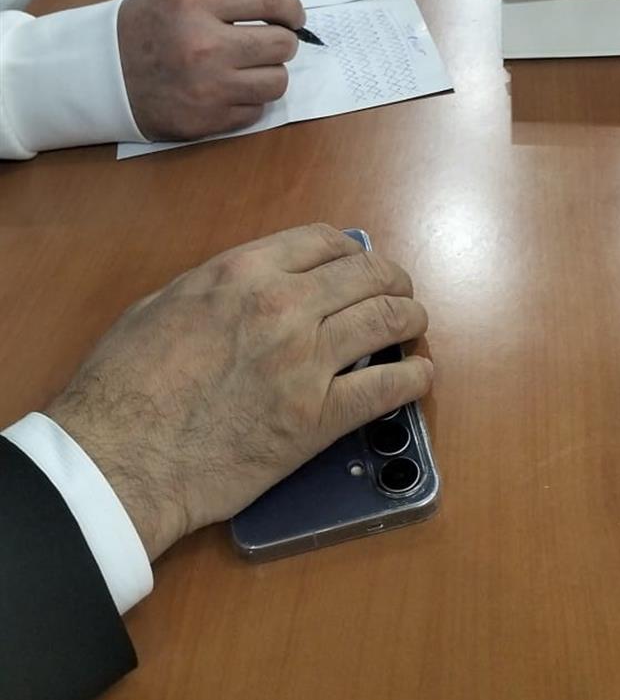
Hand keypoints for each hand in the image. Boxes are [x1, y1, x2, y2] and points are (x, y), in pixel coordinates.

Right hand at [47, 225, 432, 560]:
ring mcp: (306, 361)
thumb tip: (247, 285)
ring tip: (412, 326)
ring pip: (387, 320)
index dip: (351, 250)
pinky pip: (388, 388)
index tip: (358, 263)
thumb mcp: (161, 304)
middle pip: (368, 275)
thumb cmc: (124, 385)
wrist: (121, 458)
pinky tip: (417, 377)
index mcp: (243, 271)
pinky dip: (413, 378)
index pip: (324, 241)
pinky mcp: (319, 417)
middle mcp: (284, 305)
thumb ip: (214, 286)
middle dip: (392, 280)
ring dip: (409, 319)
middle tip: (398, 292)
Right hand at [117, 0, 303, 139]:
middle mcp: (203, 45)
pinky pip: (255, 110)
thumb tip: (278, 9)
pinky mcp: (206, 120)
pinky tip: (232, 89)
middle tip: (271, 41)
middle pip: (281, 43)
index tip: (294, 14)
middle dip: (283, 40)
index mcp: (193, 3)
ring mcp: (207, 87)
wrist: (99, 76)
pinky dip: (250, 99)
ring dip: (270, 72)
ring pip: (276, 81)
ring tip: (253, 67)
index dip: (291, 7)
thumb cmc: (141, 28)